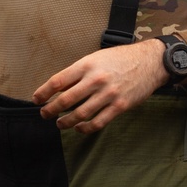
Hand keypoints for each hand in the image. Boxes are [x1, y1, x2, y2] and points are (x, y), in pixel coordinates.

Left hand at [33, 40, 167, 132]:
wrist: (150, 62)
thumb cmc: (121, 58)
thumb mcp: (97, 58)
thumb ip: (79, 72)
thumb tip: (61, 88)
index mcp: (87, 65)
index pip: (58, 81)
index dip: (43, 93)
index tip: (37, 99)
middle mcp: (96, 80)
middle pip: (65, 100)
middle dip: (50, 110)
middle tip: (44, 114)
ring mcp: (108, 94)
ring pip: (80, 114)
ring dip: (65, 122)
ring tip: (59, 123)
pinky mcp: (119, 106)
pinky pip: (98, 122)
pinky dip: (85, 128)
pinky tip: (79, 128)